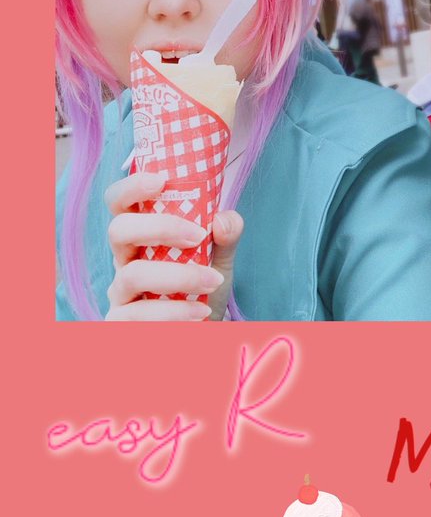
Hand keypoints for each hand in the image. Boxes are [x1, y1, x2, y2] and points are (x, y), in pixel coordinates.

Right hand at [104, 171, 242, 320]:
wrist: (204, 336)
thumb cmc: (203, 292)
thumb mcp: (219, 260)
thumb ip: (226, 236)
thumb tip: (223, 219)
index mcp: (141, 236)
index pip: (119, 203)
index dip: (132, 187)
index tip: (161, 180)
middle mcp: (123, 261)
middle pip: (118, 230)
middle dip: (160, 227)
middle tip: (198, 236)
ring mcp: (119, 294)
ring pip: (132, 275)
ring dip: (178, 276)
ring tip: (213, 282)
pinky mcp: (121, 325)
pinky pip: (137, 316)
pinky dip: (173, 313)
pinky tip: (200, 313)